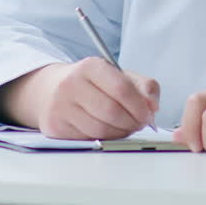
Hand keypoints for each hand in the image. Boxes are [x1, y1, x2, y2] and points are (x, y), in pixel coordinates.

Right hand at [0, 57, 159, 139]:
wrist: (53, 89)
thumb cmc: (93, 83)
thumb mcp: (120, 76)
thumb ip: (144, 87)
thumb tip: (153, 107)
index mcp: (90, 66)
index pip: (122, 88)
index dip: (139, 106)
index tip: (147, 114)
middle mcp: (71, 84)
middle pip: (111, 111)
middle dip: (131, 122)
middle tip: (139, 124)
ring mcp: (60, 106)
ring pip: (100, 129)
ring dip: (119, 133)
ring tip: (125, 127)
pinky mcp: (54, 126)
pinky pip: (88, 138)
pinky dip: (104, 138)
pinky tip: (107, 130)